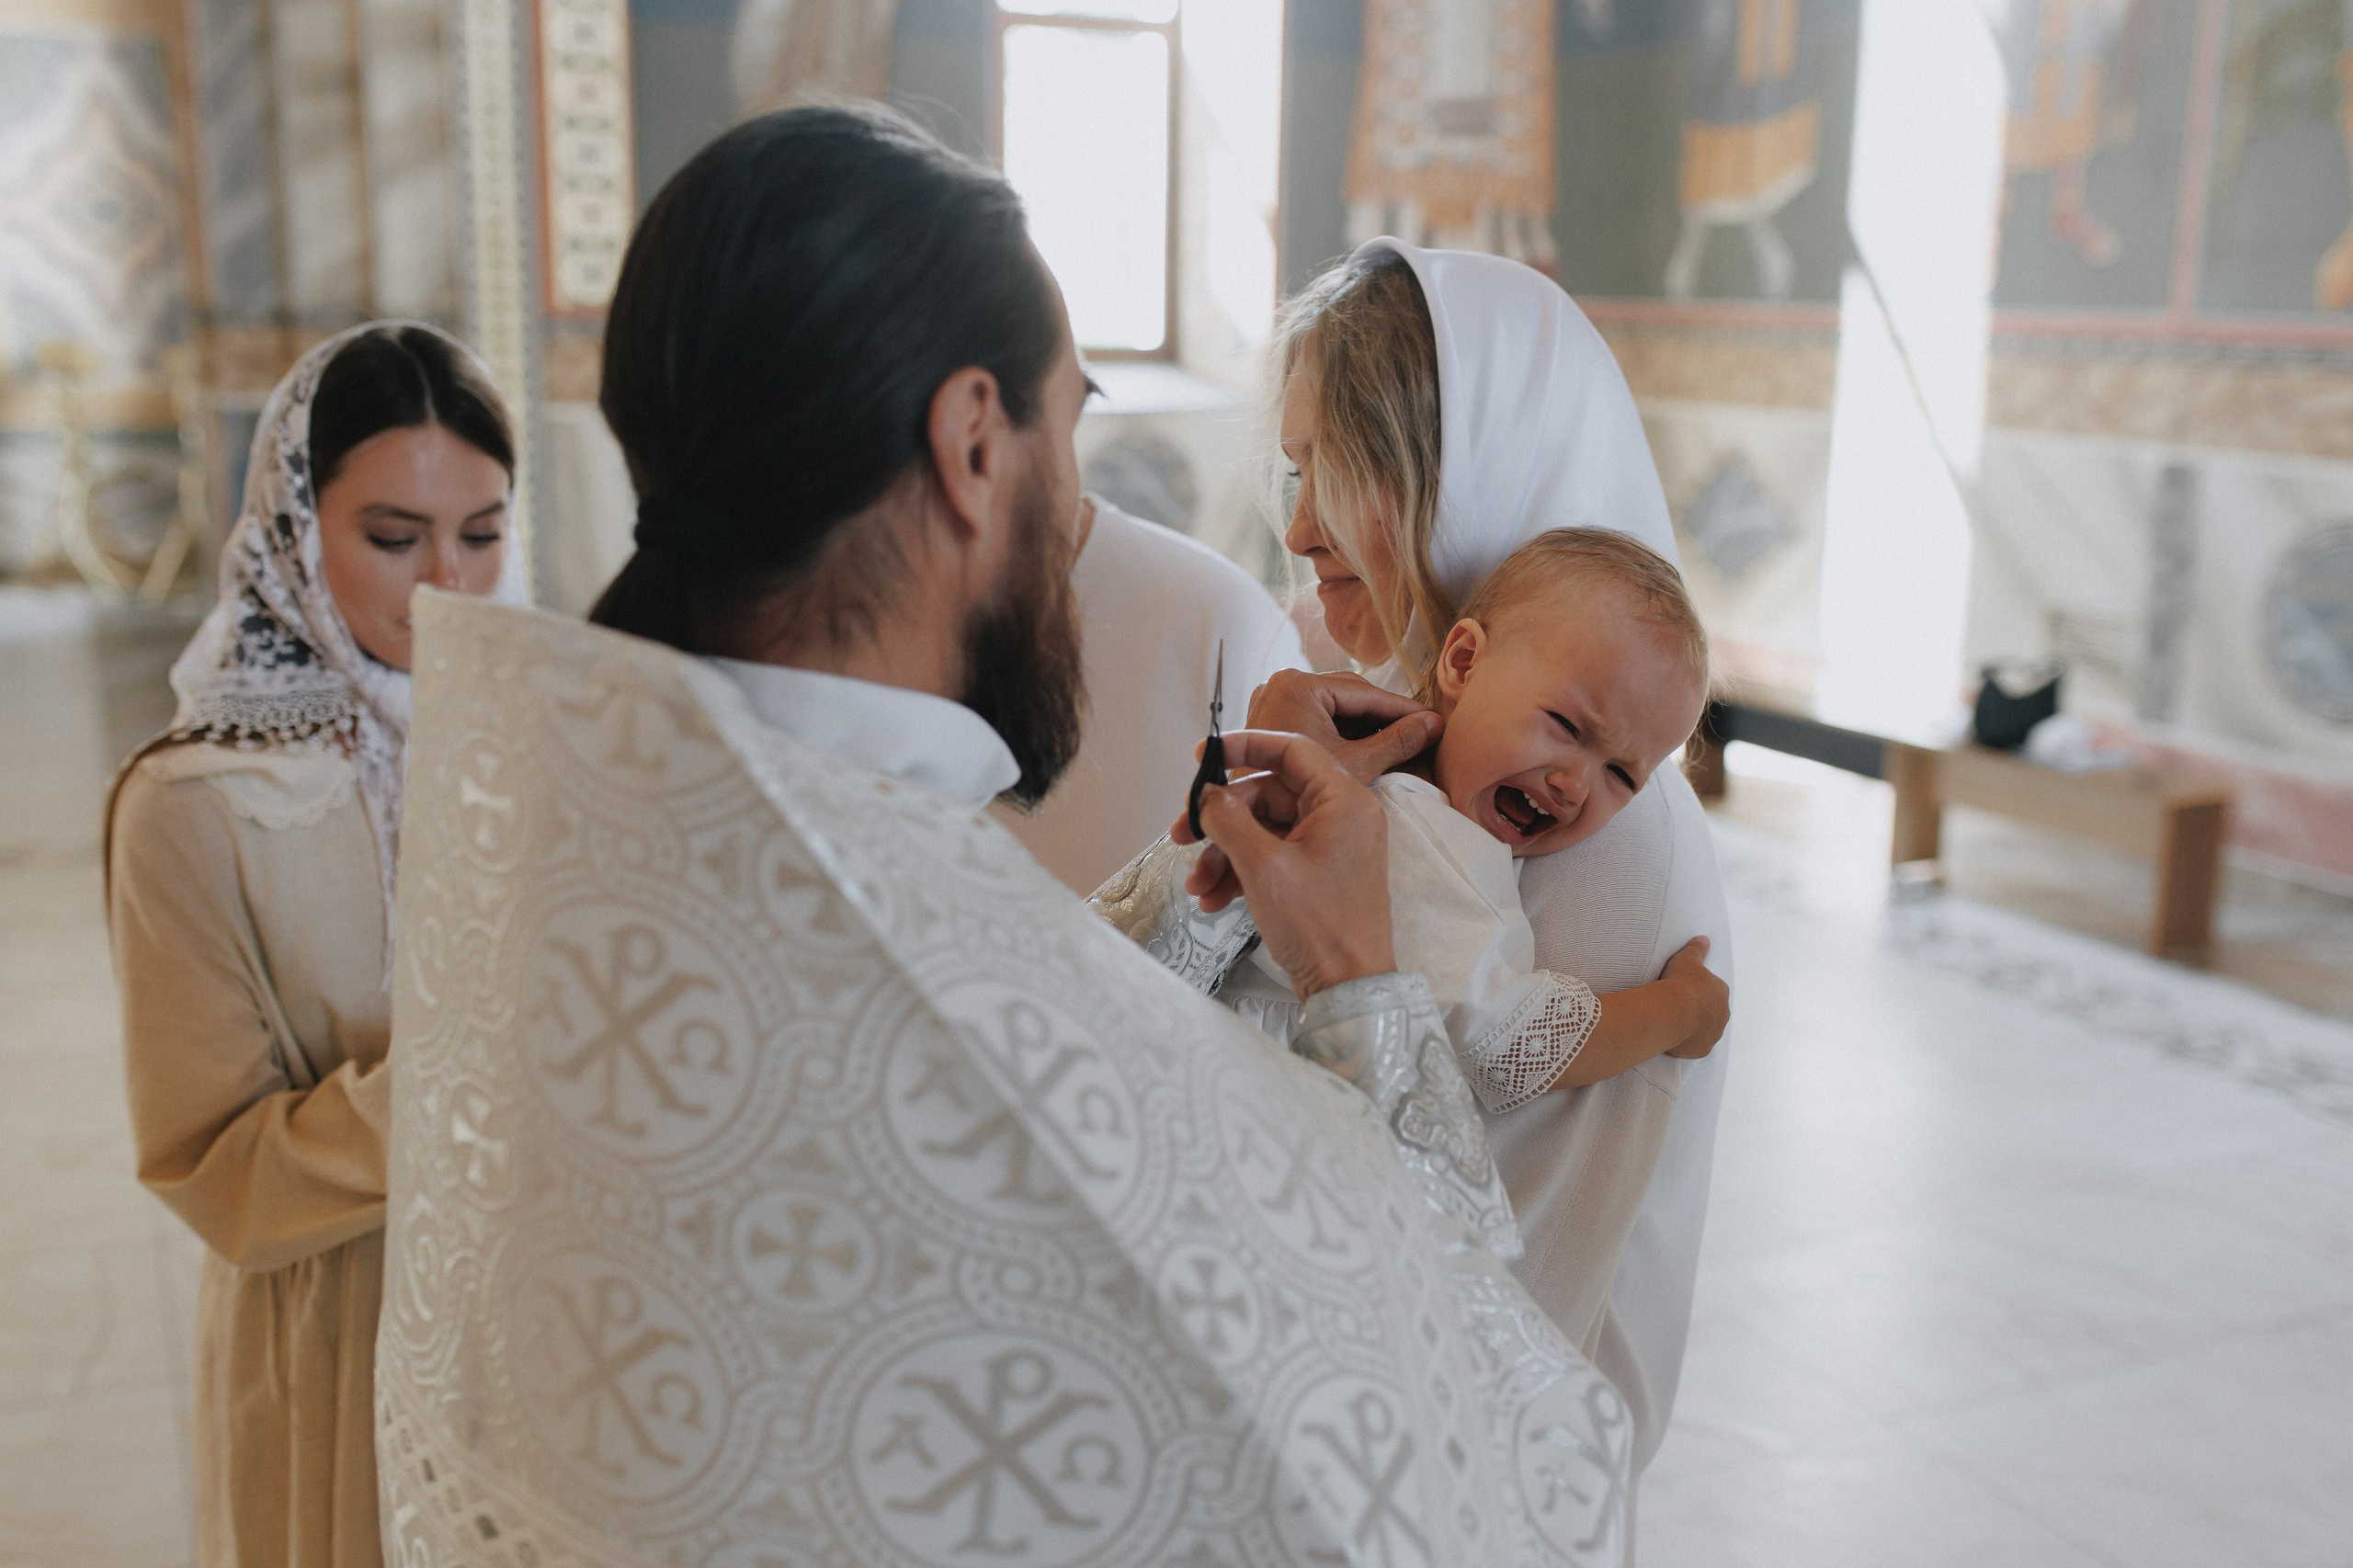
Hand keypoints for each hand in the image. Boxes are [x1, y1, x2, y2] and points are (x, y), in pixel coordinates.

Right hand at [1181, 672, 1440, 906]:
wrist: (1347, 988)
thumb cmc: (1321, 928)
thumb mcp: (1263, 867)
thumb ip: (1229, 819)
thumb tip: (1208, 796)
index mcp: (1344, 800)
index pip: (1291, 750)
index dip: (1243, 746)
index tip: (1204, 756)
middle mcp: (1343, 816)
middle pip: (1269, 795)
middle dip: (1221, 818)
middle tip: (1181, 834)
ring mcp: (1331, 846)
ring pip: (1265, 830)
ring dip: (1225, 854)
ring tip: (1197, 885)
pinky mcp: (1319, 874)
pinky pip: (1273, 857)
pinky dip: (1242, 872)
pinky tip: (1215, 899)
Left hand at [1246, 670, 1441, 784]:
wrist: (1252, 823)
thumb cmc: (1296, 794)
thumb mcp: (1355, 765)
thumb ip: (1396, 742)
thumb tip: (1434, 724)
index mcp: (1299, 686)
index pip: (1364, 692)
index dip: (1402, 708)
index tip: (1433, 718)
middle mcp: (1281, 682)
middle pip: (1348, 695)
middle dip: (1384, 715)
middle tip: (1422, 729)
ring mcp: (1273, 698)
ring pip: (1334, 706)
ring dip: (1365, 723)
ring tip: (1402, 739)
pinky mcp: (1272, 715)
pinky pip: (1317, 716)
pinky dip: (1342, 730)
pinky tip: (1370, 745)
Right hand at [1661, 937, 1728, 1057]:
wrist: (1672, 1011)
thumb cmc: (1680, 982)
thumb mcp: (1686, 959)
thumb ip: (1696, 949)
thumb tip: (1704, 939)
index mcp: (1721, 991)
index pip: (1713, 990)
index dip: (1698, 990)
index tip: (1684, 990)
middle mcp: (1723, 1013)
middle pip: (1711, 1011)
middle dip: (1698, 1010)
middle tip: (1677, 1007)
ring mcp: (1714, 1033)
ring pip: (1705, 1030)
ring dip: (1693, 1027)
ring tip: (1673, 1023)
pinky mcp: (1703, 1049)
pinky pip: (1695, 1046)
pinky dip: (1687, 1043)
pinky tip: (1673, 1038)